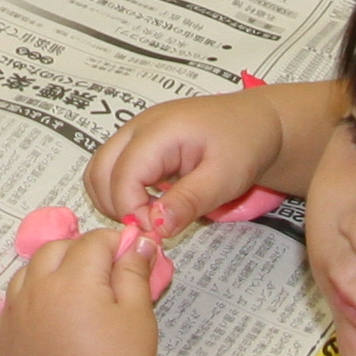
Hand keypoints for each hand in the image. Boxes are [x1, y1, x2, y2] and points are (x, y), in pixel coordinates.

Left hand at [0, 229, 164, 355]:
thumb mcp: (138, 314)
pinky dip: (31, 299)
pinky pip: (14, 303)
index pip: (91, 242)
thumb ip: (134, 271)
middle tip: (102, 272)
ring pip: (28, 272)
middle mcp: (36, 291)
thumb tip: (138, 242)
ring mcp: (15, 315)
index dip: (113, 244)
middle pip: (54, 249)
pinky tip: (52, 317)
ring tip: (75, 292)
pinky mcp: (5, 338)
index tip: (127, 256)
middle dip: (79, 251)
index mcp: (72, 281)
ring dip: (50, 271)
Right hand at [85, 90, 286, 237]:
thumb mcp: (224, 178)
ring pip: (98, 171)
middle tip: (150, 229)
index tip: (158, 233)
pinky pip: (111, 169)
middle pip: (98, 172)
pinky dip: (119, 191)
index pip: (122, 177)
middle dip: (117, 207)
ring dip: (113, 200)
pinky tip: (149, 204)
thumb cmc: (245, 144)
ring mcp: (134, 132)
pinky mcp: (137, 142)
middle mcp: (137, 127)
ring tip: (148, 218)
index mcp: (158, 131)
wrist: (257, 122)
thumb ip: (188, 201)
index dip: (133, 211)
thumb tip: (154, 228)